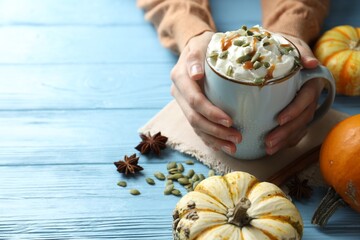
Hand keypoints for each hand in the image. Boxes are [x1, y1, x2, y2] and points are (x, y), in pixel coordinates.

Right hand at [170, 31, 241, 153]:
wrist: (196, 49)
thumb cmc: (204, 45)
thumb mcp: (201, 43)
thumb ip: (196, 57)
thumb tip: (196, 74)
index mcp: (180, 78)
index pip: (195, 100)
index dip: (211, 113)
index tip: (230, 121)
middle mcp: (178, 93)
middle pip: (195, 118)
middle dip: (216, 131)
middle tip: (237, 138)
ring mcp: (182, 103)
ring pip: (196, 127)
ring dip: (214, 139)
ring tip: (233, 147)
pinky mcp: (189, 109)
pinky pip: (198, 128)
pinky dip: (210, 139)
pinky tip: (222, 146)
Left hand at [265, 34, 324, 154]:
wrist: (289, 53)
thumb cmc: (288, 50)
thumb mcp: (294, 47)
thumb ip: (301, 54)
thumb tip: (311, 63)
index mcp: (310, 83)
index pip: (305, 99)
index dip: (294, 110)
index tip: (279, 119)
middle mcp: (310, 98)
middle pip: (302, 119)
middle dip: (286, 132)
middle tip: (268, 142)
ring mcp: (304, 108)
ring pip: (299, 128)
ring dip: (285, 140)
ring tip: (268, 149)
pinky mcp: (297, 114)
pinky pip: (296, 131)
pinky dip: (286, 141)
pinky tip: (274, 148)